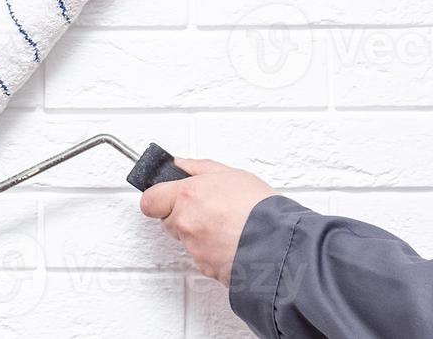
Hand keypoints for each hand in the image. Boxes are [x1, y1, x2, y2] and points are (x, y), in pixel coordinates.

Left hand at [139, 158, 276, 284]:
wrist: (282, 246)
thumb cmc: (262, 209)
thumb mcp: (232, 174)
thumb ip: (199, 168)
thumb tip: (179, 164)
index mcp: (187, 196)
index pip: (149, 200)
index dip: (158, 198)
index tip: (167, 196)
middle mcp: (185, 223)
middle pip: (168, 220)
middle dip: (182, 215)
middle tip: (208, 210)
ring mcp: (195, 248)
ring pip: (186, 240)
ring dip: (200, 234)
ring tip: (228, 226)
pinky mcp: (206, 268)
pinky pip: (202, 257)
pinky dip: (213, 251)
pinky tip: (232, 242)